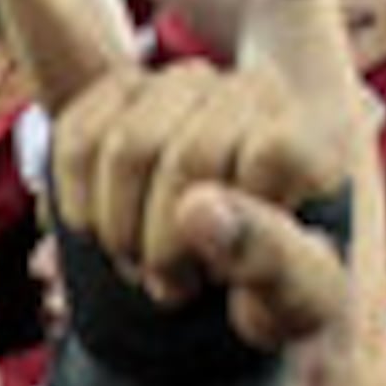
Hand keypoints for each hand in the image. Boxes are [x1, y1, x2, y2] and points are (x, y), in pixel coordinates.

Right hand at [49, 61, 347, 344]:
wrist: (228, 284)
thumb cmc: (275, 295)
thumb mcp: (297, 300)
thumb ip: (269, 258)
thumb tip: (196, 207)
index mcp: (311, 138)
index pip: (269, 155)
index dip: (230, 233)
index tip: (222, 281)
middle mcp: (254, 94)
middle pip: (187, 159)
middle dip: (163, 244)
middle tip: (173, 288)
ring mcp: (185, 85)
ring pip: (125, 147)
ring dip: (118, 230)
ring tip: (140, 264)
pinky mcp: (124, 92)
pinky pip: (76, 135)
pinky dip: (73, 201)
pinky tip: (96, 233)